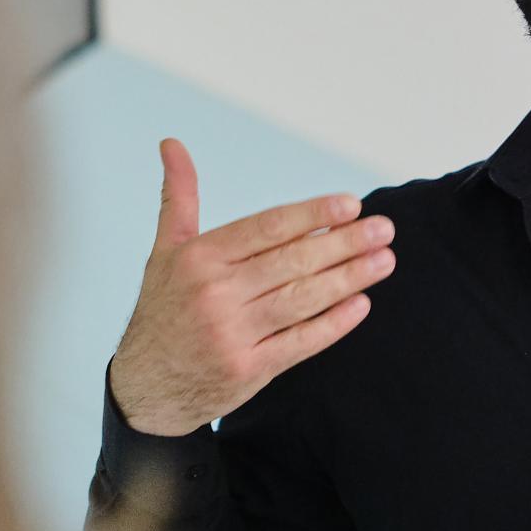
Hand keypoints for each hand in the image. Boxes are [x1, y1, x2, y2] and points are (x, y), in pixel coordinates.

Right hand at [109, 138, 395, 436]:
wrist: (146, 386)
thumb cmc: (165, 309)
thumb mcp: (166, 250)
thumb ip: (179, 196)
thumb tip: (172, 144)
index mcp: (199, 257)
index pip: (268, 227)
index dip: (313, 214)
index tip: (351, 205)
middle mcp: (214, 293)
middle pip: (292, 261)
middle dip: (344, 243)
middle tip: (384, 229)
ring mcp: (232, 334)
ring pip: (302, 299)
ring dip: (350, 278)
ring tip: (384, 260)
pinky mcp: (248, 370)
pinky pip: (301, 342)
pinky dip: (334, 324)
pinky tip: (361, 304)